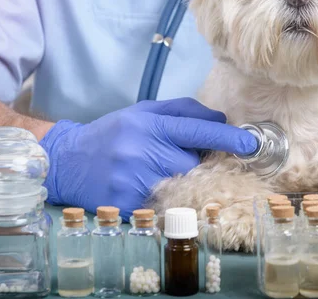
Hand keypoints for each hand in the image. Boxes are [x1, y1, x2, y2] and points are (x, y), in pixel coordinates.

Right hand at [40, 98, 256, 216]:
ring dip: (180, 183)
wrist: (67, 161)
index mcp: (148, 125)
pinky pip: (162, 206)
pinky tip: (147, 190)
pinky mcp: (127, 205)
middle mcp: (142, 151)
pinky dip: (164, 200)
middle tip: (178, 161)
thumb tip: (219, 120)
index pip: (197, 131)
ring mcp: (134, 180)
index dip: (227, 137)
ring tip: (159, 174)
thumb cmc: (112, 134)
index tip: (251, 144)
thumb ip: (182, 111)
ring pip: (181, 187)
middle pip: (193, 164)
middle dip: (194, 165)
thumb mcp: (142, 112)